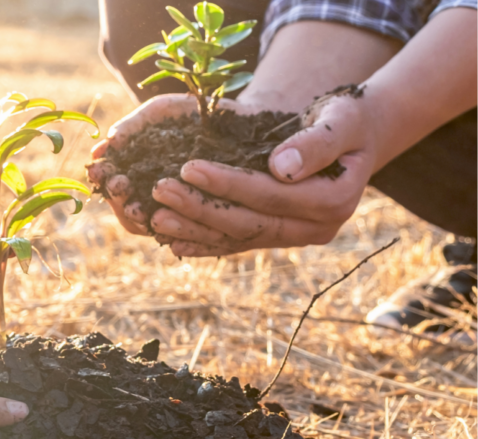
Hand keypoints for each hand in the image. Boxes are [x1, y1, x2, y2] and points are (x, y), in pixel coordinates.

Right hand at [86, 94, 258, 236]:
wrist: (242, 119)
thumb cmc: (194, 116)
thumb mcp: (161, 113)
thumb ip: (133, 128)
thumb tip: (103, 146)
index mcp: (140, 180)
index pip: (116, 190)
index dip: (105, 182)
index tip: (100, 171)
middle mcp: (158, 203)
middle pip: (132, 216)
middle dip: (120, 201)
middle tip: (119, 185)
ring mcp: (182, 215)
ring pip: (157, 228)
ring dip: (142, 219)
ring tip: (137, 206)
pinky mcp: (210, 223)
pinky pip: (192, 237)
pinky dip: (178, 231)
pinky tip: (165, 219)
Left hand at [150, 92, 376, 256]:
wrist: (356, 139)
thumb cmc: (346, 122)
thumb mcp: (342, 120)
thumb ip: (317, 143)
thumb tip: (282, 167)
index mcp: (333, 201)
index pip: (271, 195)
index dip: (228, 183)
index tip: (189, 167)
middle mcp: (315, 228)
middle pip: (249, 223)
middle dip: (201, 208)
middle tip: (159, 190)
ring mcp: (296, 237)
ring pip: (239, 238)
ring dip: (195, 230)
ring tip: (156, 218)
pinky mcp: (278, 237)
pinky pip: (238, 244)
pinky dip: (206, 244)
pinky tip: (173, 243)